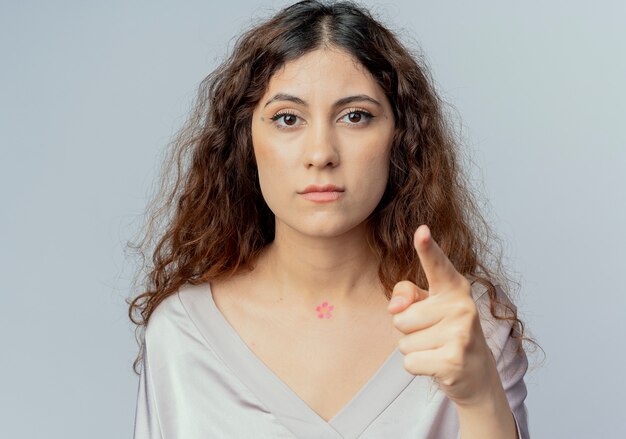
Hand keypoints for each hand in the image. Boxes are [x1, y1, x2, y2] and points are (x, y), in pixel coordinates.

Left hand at [388, 225, 497, 406]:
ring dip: (414, 350)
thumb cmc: (444, 332)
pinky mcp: (453, 360)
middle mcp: (462, 306)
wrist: (476, 375)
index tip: (421, 230)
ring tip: (437, 349)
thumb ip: (406, 296)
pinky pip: (409, 362)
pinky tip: (439, 365)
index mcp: (454, 287)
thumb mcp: (426, 307)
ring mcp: (460, 333)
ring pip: (404, 342)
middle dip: (408, 331)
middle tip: (434, 335)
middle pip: (401, 318)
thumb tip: (395, 308)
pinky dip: (417, 368)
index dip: (427, 248)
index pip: (437, 265)